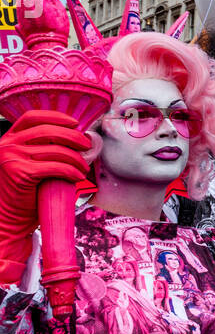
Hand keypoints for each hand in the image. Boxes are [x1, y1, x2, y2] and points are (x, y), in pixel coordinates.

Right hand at [0, 111, 91, 283]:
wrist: (9, 216)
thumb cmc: (25, 190)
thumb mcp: (29, 161)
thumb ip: (42, 147)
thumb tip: (77, 136)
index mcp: (9, 138)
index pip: (32, 117)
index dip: (56, 117)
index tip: (75, 123)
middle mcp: (8, 144)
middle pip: (48, 131)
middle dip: (73, 137)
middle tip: (88, 146)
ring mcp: (13, 158)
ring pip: (55, 150)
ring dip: (76, 158)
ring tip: (84, 167)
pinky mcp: (21, 173)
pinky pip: (55, 167)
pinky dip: (71, 171)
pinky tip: (78, 177)